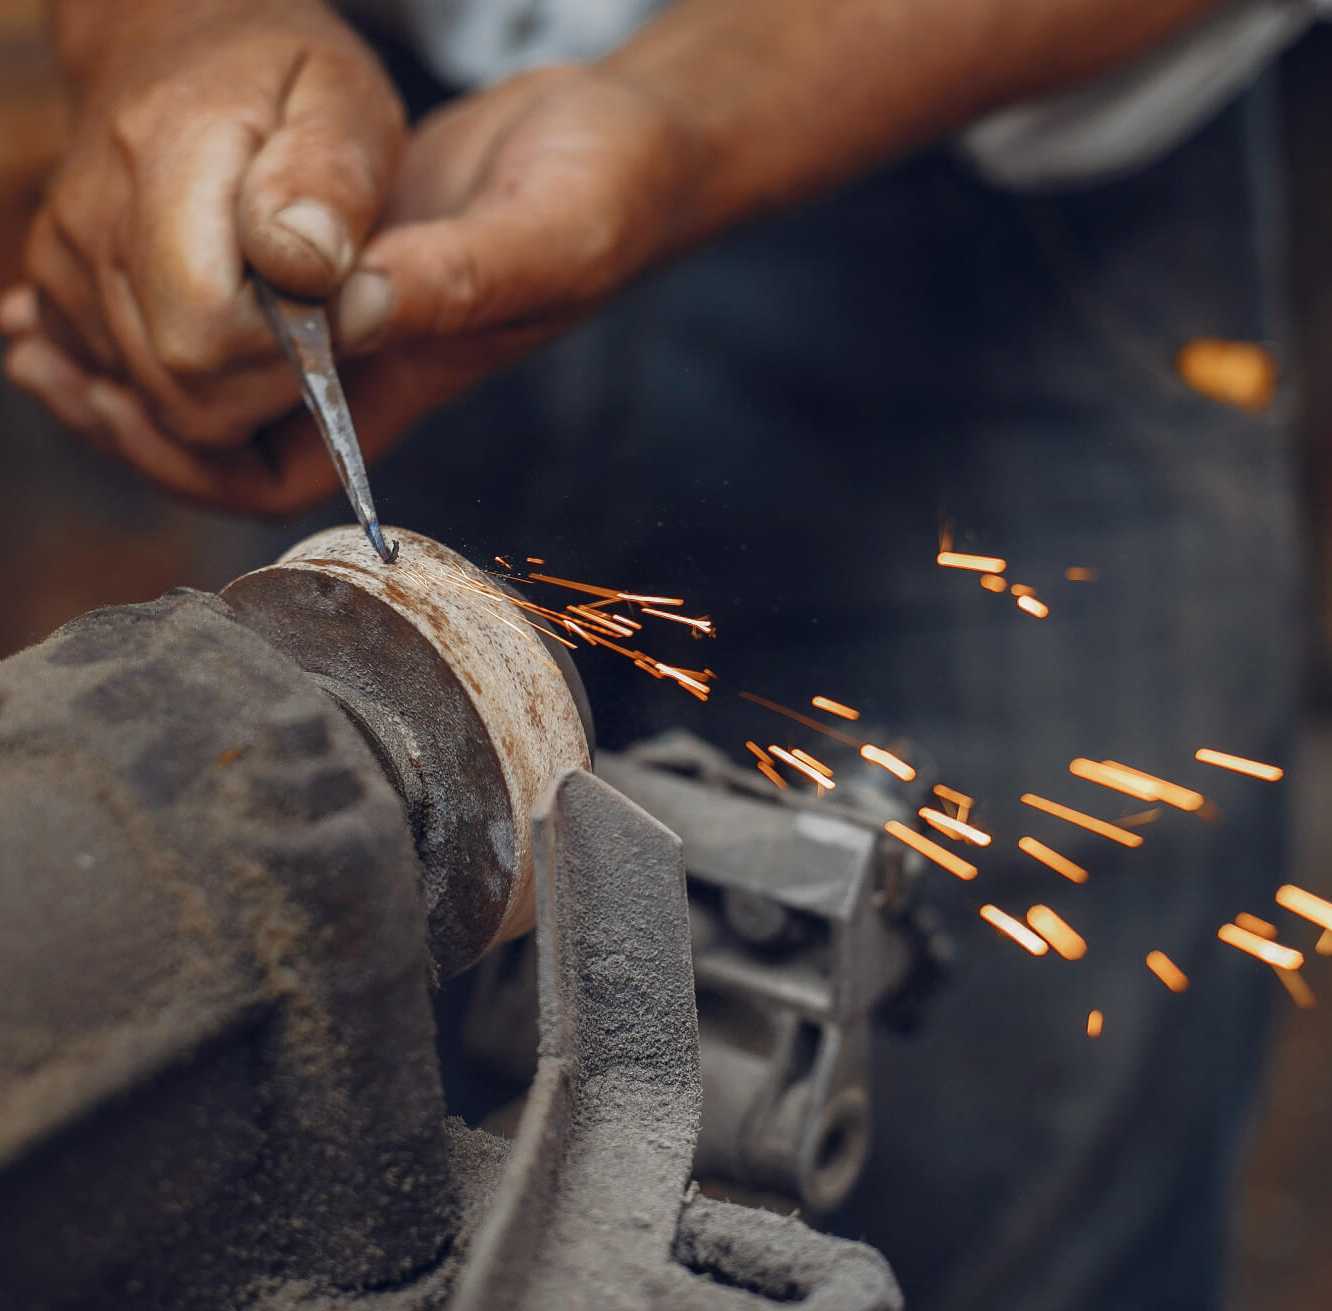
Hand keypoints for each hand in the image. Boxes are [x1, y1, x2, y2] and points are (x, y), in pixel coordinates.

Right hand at [2, 0, 402, 451]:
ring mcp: (63, 273)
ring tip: (290, 326)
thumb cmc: (288, 81)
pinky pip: (134, 405)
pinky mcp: (62, 303)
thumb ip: (331, 184)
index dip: (295, 360)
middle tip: (327, 326)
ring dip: (245, 398)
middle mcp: (88, 230)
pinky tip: (244, 357)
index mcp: (157, 166)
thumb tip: (306, 269)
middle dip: (277, 393)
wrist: (186, 50)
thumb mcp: (345, 105)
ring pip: (162, 413)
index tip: (349, 311)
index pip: (209, 341)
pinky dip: (198, 401)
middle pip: (186, 397)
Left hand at [2, 63, 706, 513]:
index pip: (279, 469)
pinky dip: (156, 288)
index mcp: (402, 378)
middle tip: (37, 358)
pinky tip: (94, 263)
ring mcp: (342, 310)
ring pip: (215, 370)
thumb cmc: (604, 198)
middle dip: (125, 416)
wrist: (622, 145)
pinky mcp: (332, 254)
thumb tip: (342, 307)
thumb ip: (456, 278)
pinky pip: (231, 294)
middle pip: (224, 436)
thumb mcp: (543, 236)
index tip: (106, 391)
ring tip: (31, 326)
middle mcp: (364, 361)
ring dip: (122, 357)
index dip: (187, 456)